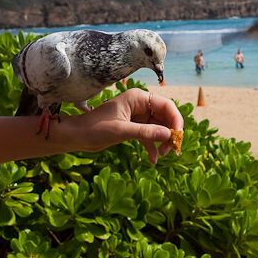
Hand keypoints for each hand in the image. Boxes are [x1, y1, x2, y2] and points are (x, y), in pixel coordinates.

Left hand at [68, 88, 182, 163]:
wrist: (78, 136)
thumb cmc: (96, 127)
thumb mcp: (122, 130)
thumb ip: (146, 132)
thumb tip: (169, 135)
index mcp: (138, 98)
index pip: (166, 105)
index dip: (175, 120)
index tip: (178, 136)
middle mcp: (140, 105)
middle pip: (165, 117)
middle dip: (169, 133)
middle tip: (171, 149)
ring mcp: (138, 117)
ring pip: (159, 128)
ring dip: (162, 142)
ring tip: (162, 155)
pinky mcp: (134, 128)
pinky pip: (149, 136)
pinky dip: (152, 147)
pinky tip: (152, 160)